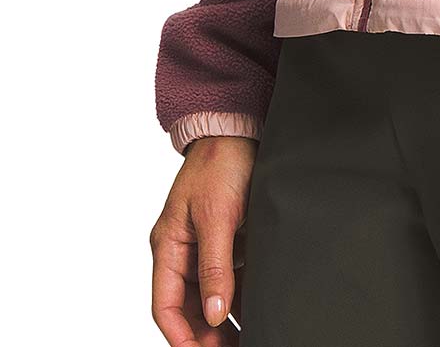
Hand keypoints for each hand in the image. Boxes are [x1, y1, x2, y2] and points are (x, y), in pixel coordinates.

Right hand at [150, 135, 257, 345]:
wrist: (241, 129)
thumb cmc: (221, 163)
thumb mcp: (217, 216)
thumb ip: (215, 265)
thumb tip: (215, 313)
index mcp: (168, 245)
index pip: (166, 307)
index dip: (182, 337)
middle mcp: (183, 250)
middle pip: (190, 308)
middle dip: (208, 335)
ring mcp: (205, 245)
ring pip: (211, 296)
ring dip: (225, 320)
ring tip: (248, 336)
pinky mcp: (228, 239)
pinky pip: (231, 278)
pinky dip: (241, 297)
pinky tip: (258, 311)